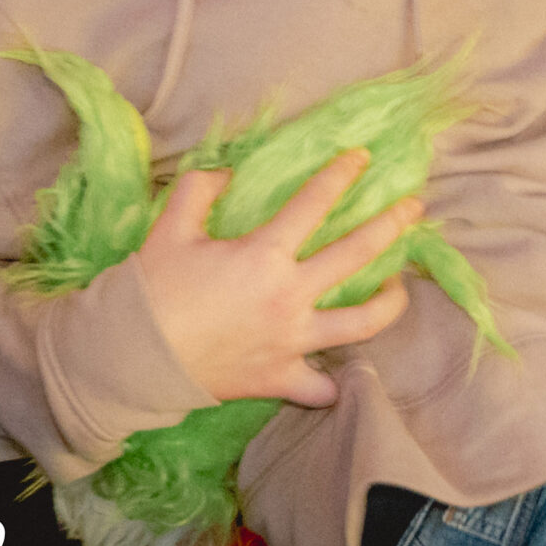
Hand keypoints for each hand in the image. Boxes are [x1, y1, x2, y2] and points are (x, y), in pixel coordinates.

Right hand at [135, 151, 419, 405]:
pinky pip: (321, 388)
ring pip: (362, 322)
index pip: (315, 204)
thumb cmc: (151, 292)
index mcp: (265, 255)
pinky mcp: (281, 378)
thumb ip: (198, 191)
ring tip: (402, 286)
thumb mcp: (171, 229)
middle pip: (358, 254)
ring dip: (390, 302)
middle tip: (414, 208)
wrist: (131, 358)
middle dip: (392, 224)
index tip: (361, 158)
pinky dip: (333, 384)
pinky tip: (342, 376)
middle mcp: (290, 296)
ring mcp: (292, 341)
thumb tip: (223, 173)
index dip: (341, 175)